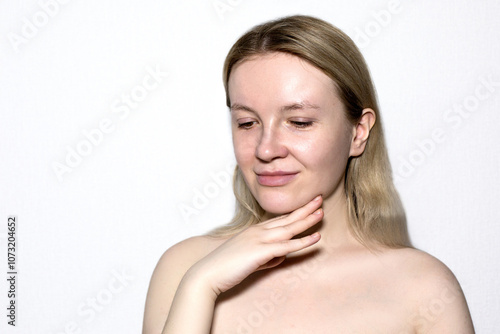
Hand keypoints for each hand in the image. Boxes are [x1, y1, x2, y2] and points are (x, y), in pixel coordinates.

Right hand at [187, 195, 323, 295]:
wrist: (208, 274)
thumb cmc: (225, 268)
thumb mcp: (249, 259)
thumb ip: (266, 257)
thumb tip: (280, 257)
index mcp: (254, 231)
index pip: (278, 219)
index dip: (294, 211)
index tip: (306, 205)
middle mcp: (258, 231)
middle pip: (286, 218)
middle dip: (304, 208)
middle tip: (319, 198)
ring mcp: (259, 240)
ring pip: (289, 228)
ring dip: (307, 220)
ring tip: (321, 212)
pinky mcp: (260, 251)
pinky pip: (286, 245)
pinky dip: (303, 241)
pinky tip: (316, 238)